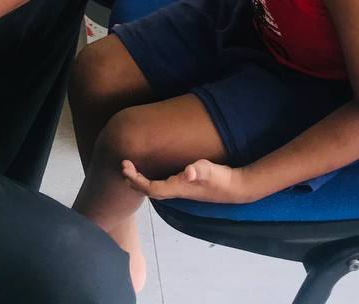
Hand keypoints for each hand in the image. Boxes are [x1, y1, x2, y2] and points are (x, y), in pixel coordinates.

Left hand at [122, 158, 253, 203]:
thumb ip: (199, 171)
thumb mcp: (210, 171)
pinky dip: (151, 180)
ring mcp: (181, 190)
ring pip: (155, 189)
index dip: (136, 179)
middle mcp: (177, 191)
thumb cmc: (221, 178)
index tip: (125, 166)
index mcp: (178, 188)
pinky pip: (162, 185)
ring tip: (130, 170)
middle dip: (133, 181)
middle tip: (122, 167)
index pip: (151, 187)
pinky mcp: (186, 186)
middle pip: (149, 191)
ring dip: (141, 181)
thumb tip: (188, 172)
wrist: (235, 188)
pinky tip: (150, 172)